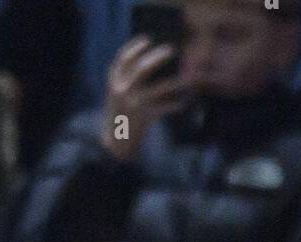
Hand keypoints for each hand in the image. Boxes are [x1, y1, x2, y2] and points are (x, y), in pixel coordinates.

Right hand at [101, 36, 189, 160]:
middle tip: (171, 50)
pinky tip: (183, 103)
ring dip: (174, 83)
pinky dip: (175, 105)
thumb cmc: (120, 114)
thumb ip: (126, 79)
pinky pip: (164, 108)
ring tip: (186, 79)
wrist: (116, 142)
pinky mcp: (144, 118)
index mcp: (113, 81)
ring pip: (158, 89)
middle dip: (157, 57)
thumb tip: (149, 62)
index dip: (136, 46)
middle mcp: (122, 90)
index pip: (124, 58)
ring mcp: (133, 104)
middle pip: (142, 68)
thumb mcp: (117, 94)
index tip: (148, 39)